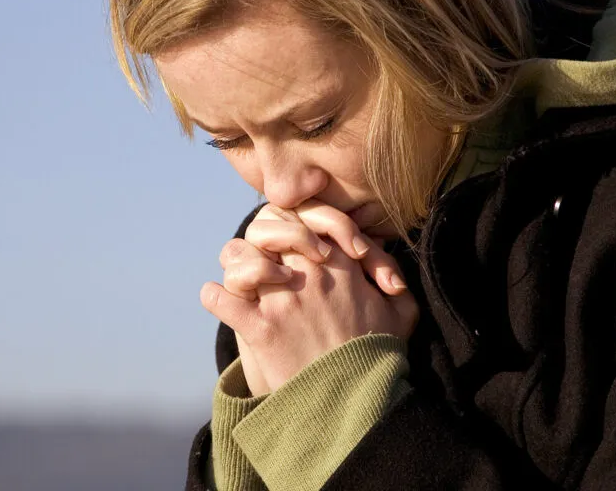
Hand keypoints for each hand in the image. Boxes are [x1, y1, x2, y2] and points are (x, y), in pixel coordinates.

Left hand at [202, 202, 418, 394]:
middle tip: (261, 257)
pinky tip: (220, 301)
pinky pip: (221, 299)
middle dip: (259, 239)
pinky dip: (215, 298)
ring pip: (238, 257)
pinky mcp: (260, 329)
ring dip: (235, 266)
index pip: (300, 216)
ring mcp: (281, 301)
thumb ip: (390, 271)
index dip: (289, 222)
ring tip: (243, 280)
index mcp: (339, 263)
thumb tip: (369, 249)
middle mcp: (307, 275)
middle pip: (264, 229)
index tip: (289, 242)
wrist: (359, 400)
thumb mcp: (400, 309)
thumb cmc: (380, 353)